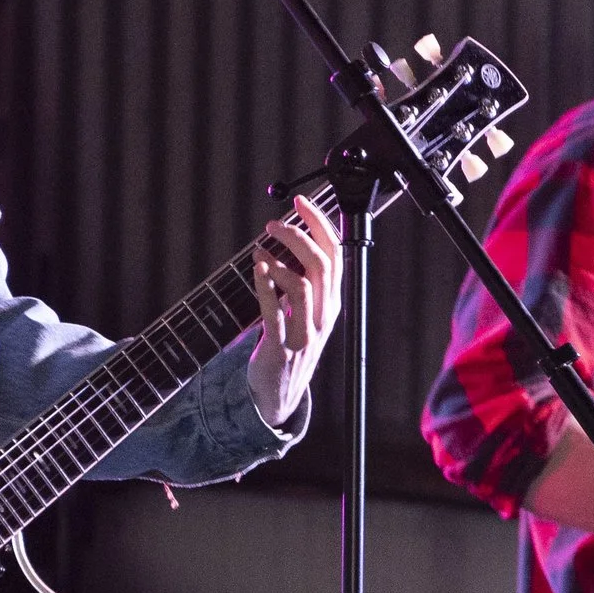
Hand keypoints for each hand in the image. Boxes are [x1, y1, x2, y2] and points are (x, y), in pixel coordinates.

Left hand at [247, 191, 343, 426]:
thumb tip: (292, 236)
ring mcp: (305, 333)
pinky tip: (257, 266)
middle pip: (321, 265)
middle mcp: (324, 315)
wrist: (280, 391)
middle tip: (273, 224)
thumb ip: (305, 278)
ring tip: (260, 248)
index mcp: (332, 301)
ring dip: (280, 260)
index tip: (300, 201)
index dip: (320, 222)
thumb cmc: (290, 343)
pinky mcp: (282, 347)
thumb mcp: (306, 310)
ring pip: (303, 286)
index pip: (336, 253)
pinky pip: (275, 312)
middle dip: (298, 236)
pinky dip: (266, 285)